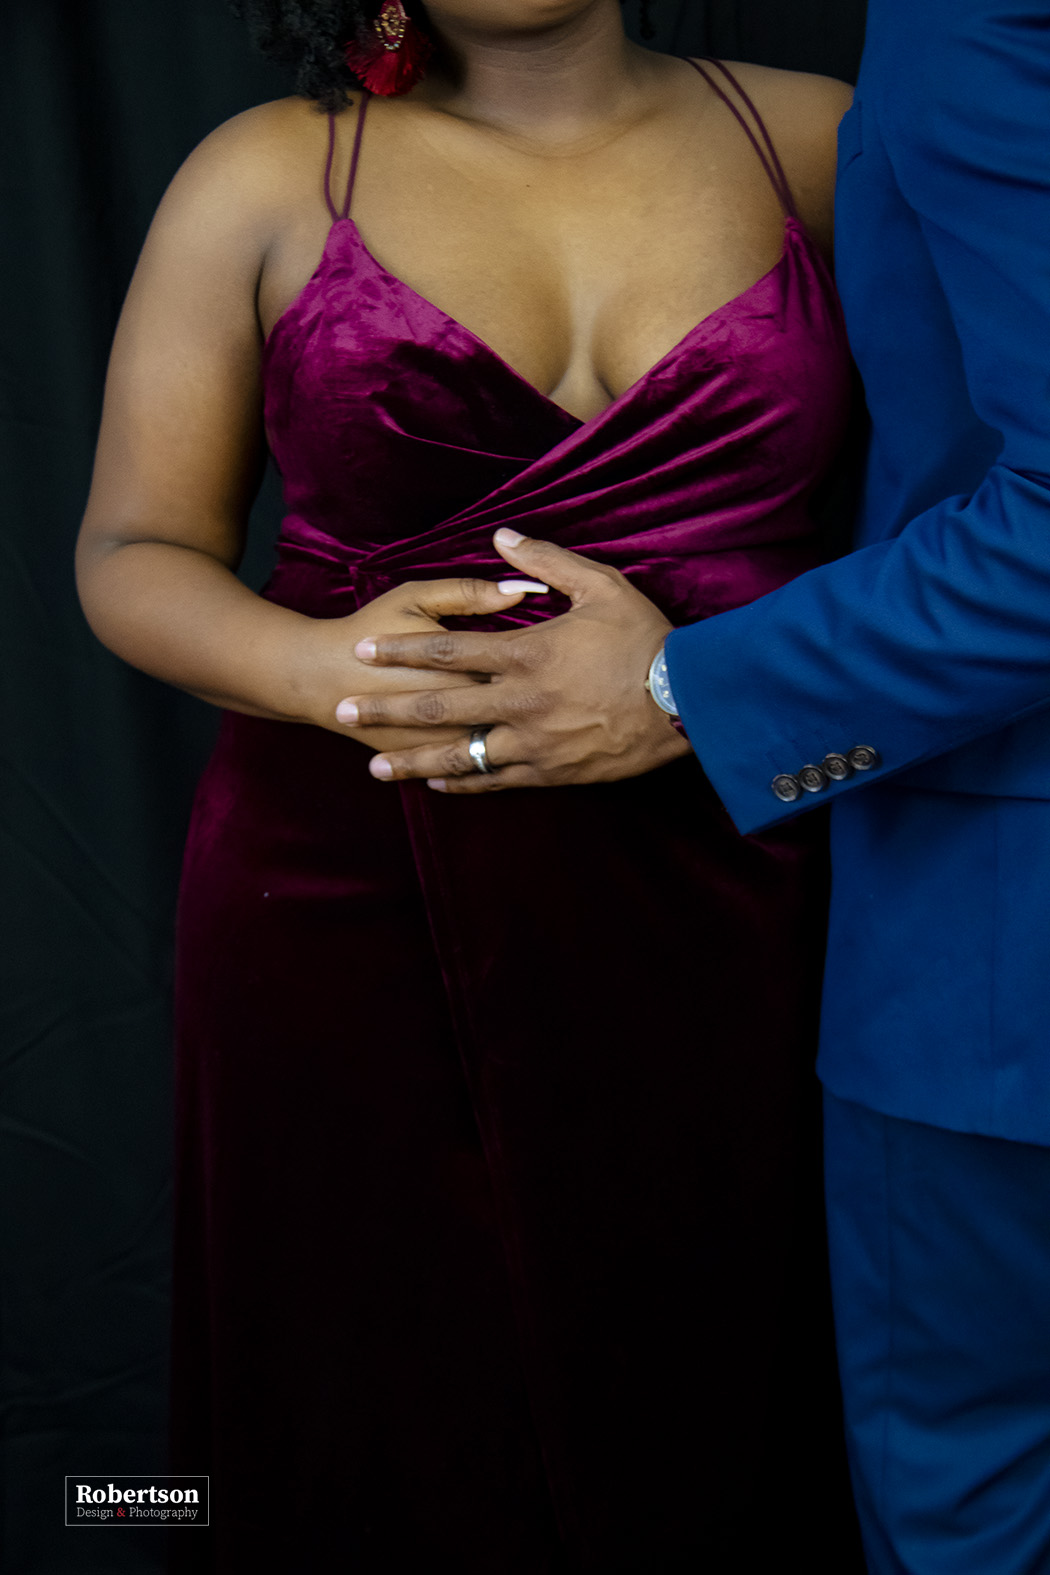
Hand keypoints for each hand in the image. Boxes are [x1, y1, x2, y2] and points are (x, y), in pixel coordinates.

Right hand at [301, 573, 548, 751]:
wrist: (318, 676)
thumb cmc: (369, 628)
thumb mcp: (416, 597)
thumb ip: (468, 592)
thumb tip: (520, 589)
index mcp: (463, 663)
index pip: (522, 664)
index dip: (553, 660)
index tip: (571, 656)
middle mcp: (459, 707)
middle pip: (520, 711)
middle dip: (555, 708)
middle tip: (579, 700)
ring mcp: (446, 739)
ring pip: (503, 748)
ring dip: (536, 744)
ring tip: (567, 736)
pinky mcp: (434, 758)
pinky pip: (476, 772)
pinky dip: (502, 767)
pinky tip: (527, 760)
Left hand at [336, 529, 691, 790]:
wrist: (689, 704)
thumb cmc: (646, 640)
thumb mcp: (601, 586)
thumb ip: (546, 562)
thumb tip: (501, 537)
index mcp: (526, 654)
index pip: (448, 648)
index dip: (401, 648)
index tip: (363, 649)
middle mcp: (519, 702)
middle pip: (438, 706)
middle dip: (386, 709)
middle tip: (343, 711)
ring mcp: (533, 742)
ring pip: (460, 755)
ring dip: (413, 760)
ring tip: (376, 768)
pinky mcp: (552, 772)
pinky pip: (498, 781)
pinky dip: (465, 783)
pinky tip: (438, 783)